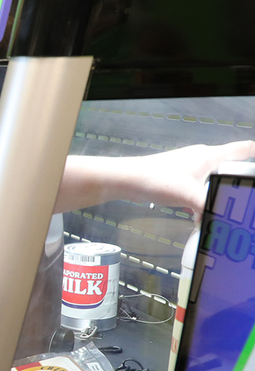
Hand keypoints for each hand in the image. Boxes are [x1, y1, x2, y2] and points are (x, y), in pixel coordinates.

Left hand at [129, 140, 254, 213]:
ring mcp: (190, 168)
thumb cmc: (156, 178)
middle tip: (242, 199)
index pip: (243, 149)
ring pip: (212, 182)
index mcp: (210, 156)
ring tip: (220, 210)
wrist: (128, 180)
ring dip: (216, 196)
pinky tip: (197, 215)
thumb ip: (209, 209)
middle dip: (236, 184)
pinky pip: (198, 189)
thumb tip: (219, 221)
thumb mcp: (190, 196)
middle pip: (229, 169)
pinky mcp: (179, 179)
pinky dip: (200, 201)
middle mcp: (202, 159)